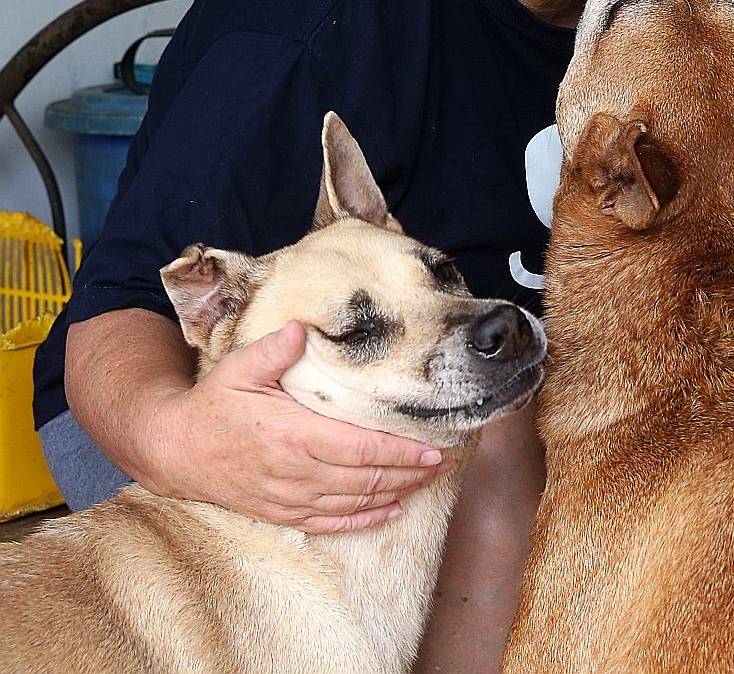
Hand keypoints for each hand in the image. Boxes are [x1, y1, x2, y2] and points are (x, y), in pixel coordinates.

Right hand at [142, 320, 447, 533]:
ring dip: (394, 493)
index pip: (360, 447)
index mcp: (293, 434)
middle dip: (409, 471)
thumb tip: (302, 328)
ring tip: (426, 482)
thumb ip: (275, 348)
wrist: (174, 450)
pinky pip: (329, 521)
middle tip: (443, 463)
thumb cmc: (212, 403)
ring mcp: (288, 496)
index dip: (400, 451)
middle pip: (366, 477)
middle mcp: (296, 471)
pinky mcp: (280, 512)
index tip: (433, 447)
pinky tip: (389, 511)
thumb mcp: (239, 367)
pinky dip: (362, 520)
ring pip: (353, 501)